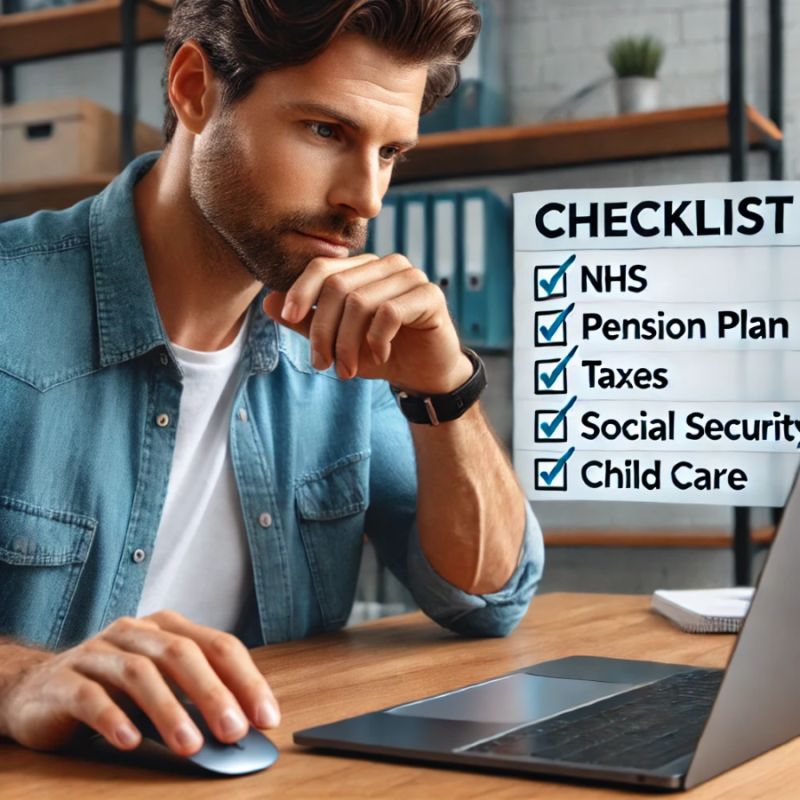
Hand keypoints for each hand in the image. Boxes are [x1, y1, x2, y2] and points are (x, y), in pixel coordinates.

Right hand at [0, 610, 279, 754]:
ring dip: (169, 711)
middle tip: (235, 731)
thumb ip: (195, 697)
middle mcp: (135, 631)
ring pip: (139, 673)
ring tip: (190, 746)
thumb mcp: (161, 685)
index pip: (218, 645)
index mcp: (168, 627)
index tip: (266, 717)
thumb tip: (242, 728)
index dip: (246, 680)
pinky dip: (114, 718)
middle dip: (212, 693)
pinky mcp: (63, 680)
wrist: (37, 688)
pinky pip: (90, 696)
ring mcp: (98, 652)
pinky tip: (131, 741)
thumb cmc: (114, 687)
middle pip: (181, 654)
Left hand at [262, 253, 472, 394]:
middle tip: (322, 364)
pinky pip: (390, 312)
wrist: (424, 375)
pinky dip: (377, 340)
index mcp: (362, 268)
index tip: (288, 317)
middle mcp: (386, 265)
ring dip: (347, 343)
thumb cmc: (379, 354)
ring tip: (347, 370)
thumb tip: (267, 303)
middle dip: (323, 330)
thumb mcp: (336, 342)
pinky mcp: (429, 295)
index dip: (301, 290)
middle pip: (338, 286)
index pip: (322, 267)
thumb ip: (305, 322)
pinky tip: (380, 357)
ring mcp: (410, 277)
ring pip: (361, 302)